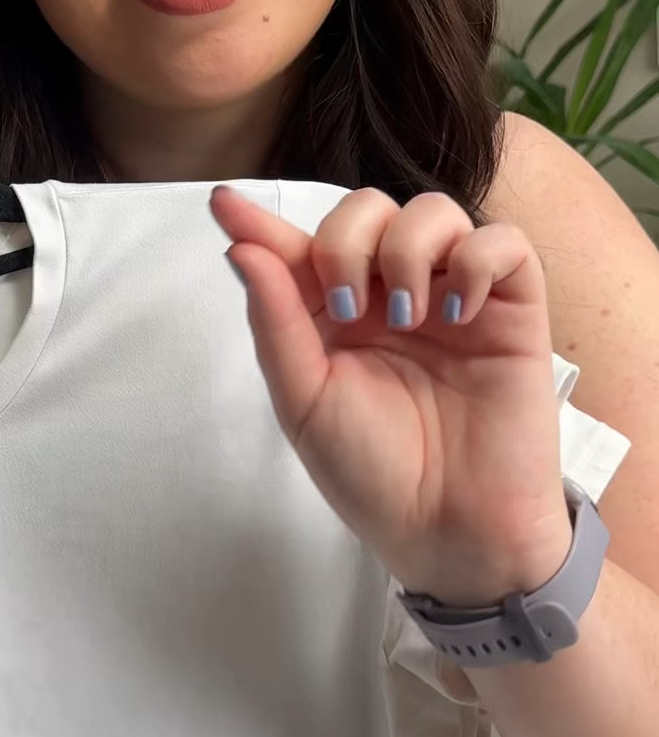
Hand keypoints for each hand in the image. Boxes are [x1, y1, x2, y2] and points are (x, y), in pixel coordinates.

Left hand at [210, 184, 573, 605]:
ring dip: (408, 249)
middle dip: (346, 240)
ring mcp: (455, 296)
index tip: (222, 204)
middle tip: (350, 306)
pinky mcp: (514, 309)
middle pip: (368, 209)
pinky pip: (504, 242)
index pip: (302, 248)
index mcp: (338, 315)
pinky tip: (455, 312)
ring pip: (435, 211)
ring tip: (408, 318)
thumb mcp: (304, 402)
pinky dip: (476, 259)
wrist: (450, 531)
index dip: (263, 222)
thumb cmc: (374, 475)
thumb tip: (241, 248)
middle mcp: (394, 293)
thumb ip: (276, 321)